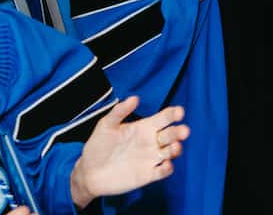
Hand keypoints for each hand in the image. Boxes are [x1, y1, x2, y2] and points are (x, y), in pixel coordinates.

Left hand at [69, 96, 187, 208]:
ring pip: (171, 152)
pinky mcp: (148, 174)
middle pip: (171, 134)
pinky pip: (163, 171)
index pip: (164, 118)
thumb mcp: (106, 125)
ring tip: (174, 147)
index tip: (179, 112)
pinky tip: (166, 165)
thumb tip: (135, 98)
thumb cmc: (97, 146)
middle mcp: (151, 142)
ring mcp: (151, 158)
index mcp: (144, 127)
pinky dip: (167, 168)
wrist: (89, 173)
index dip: (173, 114)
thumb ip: (119, 111)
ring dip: (176, 149)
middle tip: (183, 131)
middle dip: (179, 132)